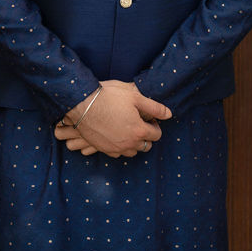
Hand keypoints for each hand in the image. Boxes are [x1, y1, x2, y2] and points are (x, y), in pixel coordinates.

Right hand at [53, 80, 171, 157]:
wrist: (82, 104)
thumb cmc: (109, 97)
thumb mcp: (135, 96)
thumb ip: (154, 107)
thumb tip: (168, 114)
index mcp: (139, 130)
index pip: (157, 134)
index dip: (155, 124)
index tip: (148, 117)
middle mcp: (129, 143)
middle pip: (146, 146)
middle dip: (146, 135)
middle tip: (139, 122)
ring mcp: (115, 148)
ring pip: (133, 152)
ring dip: (134, 143)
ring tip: (128, 129)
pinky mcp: (103, 149)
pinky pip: (118, 153)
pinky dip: (121, 146)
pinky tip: (116, 134)